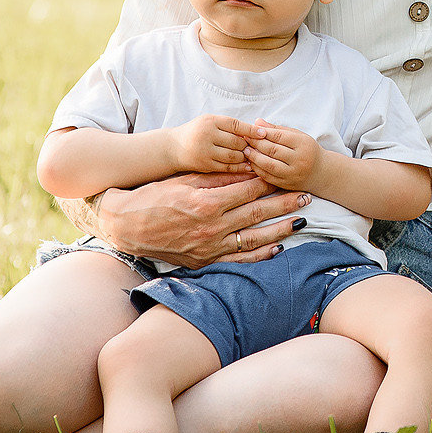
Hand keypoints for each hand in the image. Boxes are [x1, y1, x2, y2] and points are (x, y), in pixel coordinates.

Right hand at [93, 172, 311, 268]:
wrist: (125, 226)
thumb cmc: (153, 197)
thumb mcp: (184, 180)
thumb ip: (218, 178)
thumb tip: (249, 171)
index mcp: (207, 204)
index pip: (249, 190)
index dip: (271, 182)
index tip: (287, 175)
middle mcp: (211, 228)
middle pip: (257, 213)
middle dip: (284, 203)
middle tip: (306, 196)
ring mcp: (209, 248)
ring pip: (254, 239)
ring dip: (280, 229)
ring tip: (300, 220)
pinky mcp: (204, 262)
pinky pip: (239, 261)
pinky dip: (260, 255)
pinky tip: (277, 248)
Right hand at [171, 114, 256, 175]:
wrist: (174, 147)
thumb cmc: (197, 132)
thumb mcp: (210, 122)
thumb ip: (229, 126)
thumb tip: (256, 132)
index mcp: (210, 121)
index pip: (236, 125)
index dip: (251, 130)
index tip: (264, 134)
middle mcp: (207, 135)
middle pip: (236, 142)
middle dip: (249, 145)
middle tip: (260, 148)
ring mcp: (205, 151)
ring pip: (233, 156)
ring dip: (246, 157)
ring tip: (254, 156)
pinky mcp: (205, 165)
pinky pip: (227, 167)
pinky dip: (240, 167)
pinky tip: (248, 167)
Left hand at [244, 123, 322, 190]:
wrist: (320, 172)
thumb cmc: (306, 150)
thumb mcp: (297, 136)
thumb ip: (277, 129)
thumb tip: (257, 122)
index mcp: (303, 144)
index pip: (279, 136)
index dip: (262, 133)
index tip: (251, 130)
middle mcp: (299, 160)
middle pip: (273, 150)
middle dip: (256, 144)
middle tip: (244, 139)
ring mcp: (293, 174)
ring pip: (269, 165)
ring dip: (254, 157)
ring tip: (246, 150)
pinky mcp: (287, 184)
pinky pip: (268, 177)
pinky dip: (257, 169)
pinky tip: (251, 162)